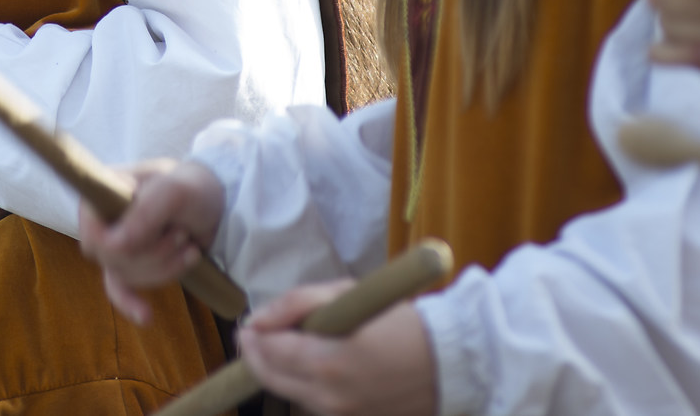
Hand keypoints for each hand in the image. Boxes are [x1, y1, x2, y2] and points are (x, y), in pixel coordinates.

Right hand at [78, 160, 225, 322]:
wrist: (213, 204)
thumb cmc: (192, 187)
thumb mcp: (175, 191)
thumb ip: (145, 213)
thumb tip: (116, 247)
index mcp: (103, 192)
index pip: (92, 231)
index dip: (118, 243)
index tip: (158, 230)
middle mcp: (103, 219)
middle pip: (110, 259)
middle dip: (153, 253)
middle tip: (182, 233)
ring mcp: (115, 243)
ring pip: (124, 275)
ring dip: (163, 266)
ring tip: (187, 244)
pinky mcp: (131, 264)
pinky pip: (119, 290)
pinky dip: (130, 304)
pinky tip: (145, 316)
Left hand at [240, 287, 436, 415]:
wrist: (450, 362)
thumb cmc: (399, 320)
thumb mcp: (347, 295)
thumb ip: (296, 304)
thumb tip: (257, 319)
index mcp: (327, 362)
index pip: (268, 352)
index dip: (252, 336)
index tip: (249, 324)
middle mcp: (329, 397)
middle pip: (271, 379)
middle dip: (258, 356)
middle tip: (256, 335)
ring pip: (291, 394)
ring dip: (281, 373)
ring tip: (290, 347)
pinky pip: (315, 405)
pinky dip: (307, 387)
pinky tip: (317, 366)